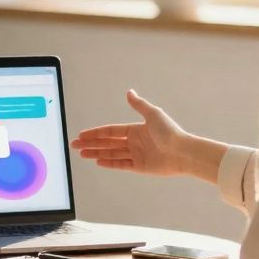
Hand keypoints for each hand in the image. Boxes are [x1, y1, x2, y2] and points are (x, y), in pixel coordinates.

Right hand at [71, 89, 196, 176]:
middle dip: (91, 144)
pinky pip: (121, 164)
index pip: (111, 131)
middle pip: (108, 143)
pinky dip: (110, 163)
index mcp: (136, 129)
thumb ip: (139, 105)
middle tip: (75, 145)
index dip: (96, 133)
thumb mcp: (153, 114)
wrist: (183, 152)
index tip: (82, 134)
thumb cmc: (170, 132)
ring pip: (112, 154)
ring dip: (97, 153)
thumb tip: (129, 92)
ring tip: (82, 154)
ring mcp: (137, 155)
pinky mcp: (140, 166)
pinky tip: (98, 162)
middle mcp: (134, 142)